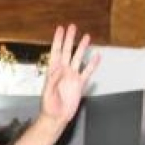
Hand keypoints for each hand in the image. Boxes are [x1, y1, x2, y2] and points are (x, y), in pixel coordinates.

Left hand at [11, 25, 100, 144]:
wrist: (56, 118)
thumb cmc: (48, 107)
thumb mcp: (47, 93)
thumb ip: (52, 80)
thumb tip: (59, 69)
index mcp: (53, 71)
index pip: (56, 52)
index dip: (58, 40)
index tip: (60, 29)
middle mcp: (63, 71)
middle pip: (68, 51)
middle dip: (70, 38)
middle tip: (73, 27)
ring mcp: (72, 77)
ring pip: (78, 58)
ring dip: (82, 48)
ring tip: (86, 37)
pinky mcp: (79, 84)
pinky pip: (87, 72)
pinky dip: (92, 64)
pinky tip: (97, 56)